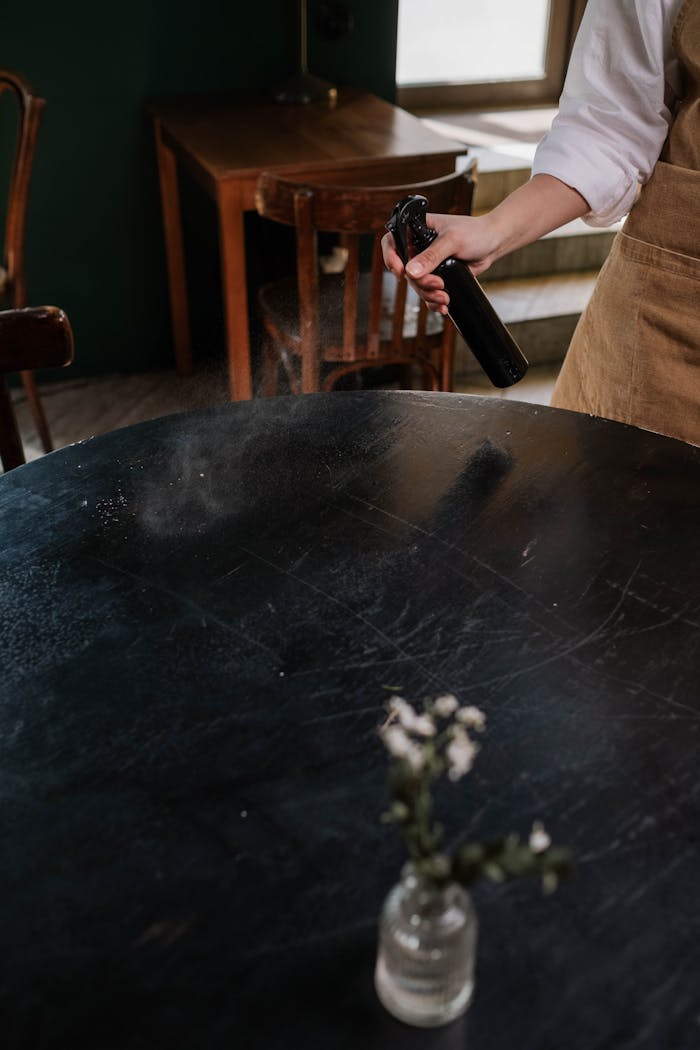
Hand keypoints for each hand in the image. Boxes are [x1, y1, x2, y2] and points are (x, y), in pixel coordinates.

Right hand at [381, 212, 502, 314]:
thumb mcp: (452, 241)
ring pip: (417, 285)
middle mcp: (419, 247)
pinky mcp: (437, 276)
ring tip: (444, 297)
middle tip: (438, 284)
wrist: (493, 243)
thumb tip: (411, 271)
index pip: (392, 242)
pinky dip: (434, 302)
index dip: (391, 258)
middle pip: (406, 271)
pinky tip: (443, 305)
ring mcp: (427, 264)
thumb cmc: (475, 232)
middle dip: (421, 283)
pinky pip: (428, 293)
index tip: (401, 272)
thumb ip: (431, 256)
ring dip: (429, 295)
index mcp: (416, 230)